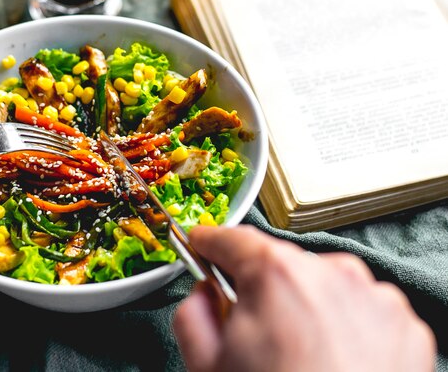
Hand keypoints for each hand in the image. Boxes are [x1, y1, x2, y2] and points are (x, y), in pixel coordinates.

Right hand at [173, 225, 435, 371]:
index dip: (209, 243)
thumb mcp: (207, 367)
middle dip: (262, 290)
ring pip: (321, 284)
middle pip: (279, 264)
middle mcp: (332, 274)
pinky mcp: (405, 327)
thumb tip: (203, 297)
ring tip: (301, 359)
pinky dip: (344, 326)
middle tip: (255, 335)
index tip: (203, 246)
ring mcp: (374, 299)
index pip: (232, 239)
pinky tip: (333, 363)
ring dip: (305, 306)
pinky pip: (359, 309)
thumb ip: (193, 313)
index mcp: (278, 275)